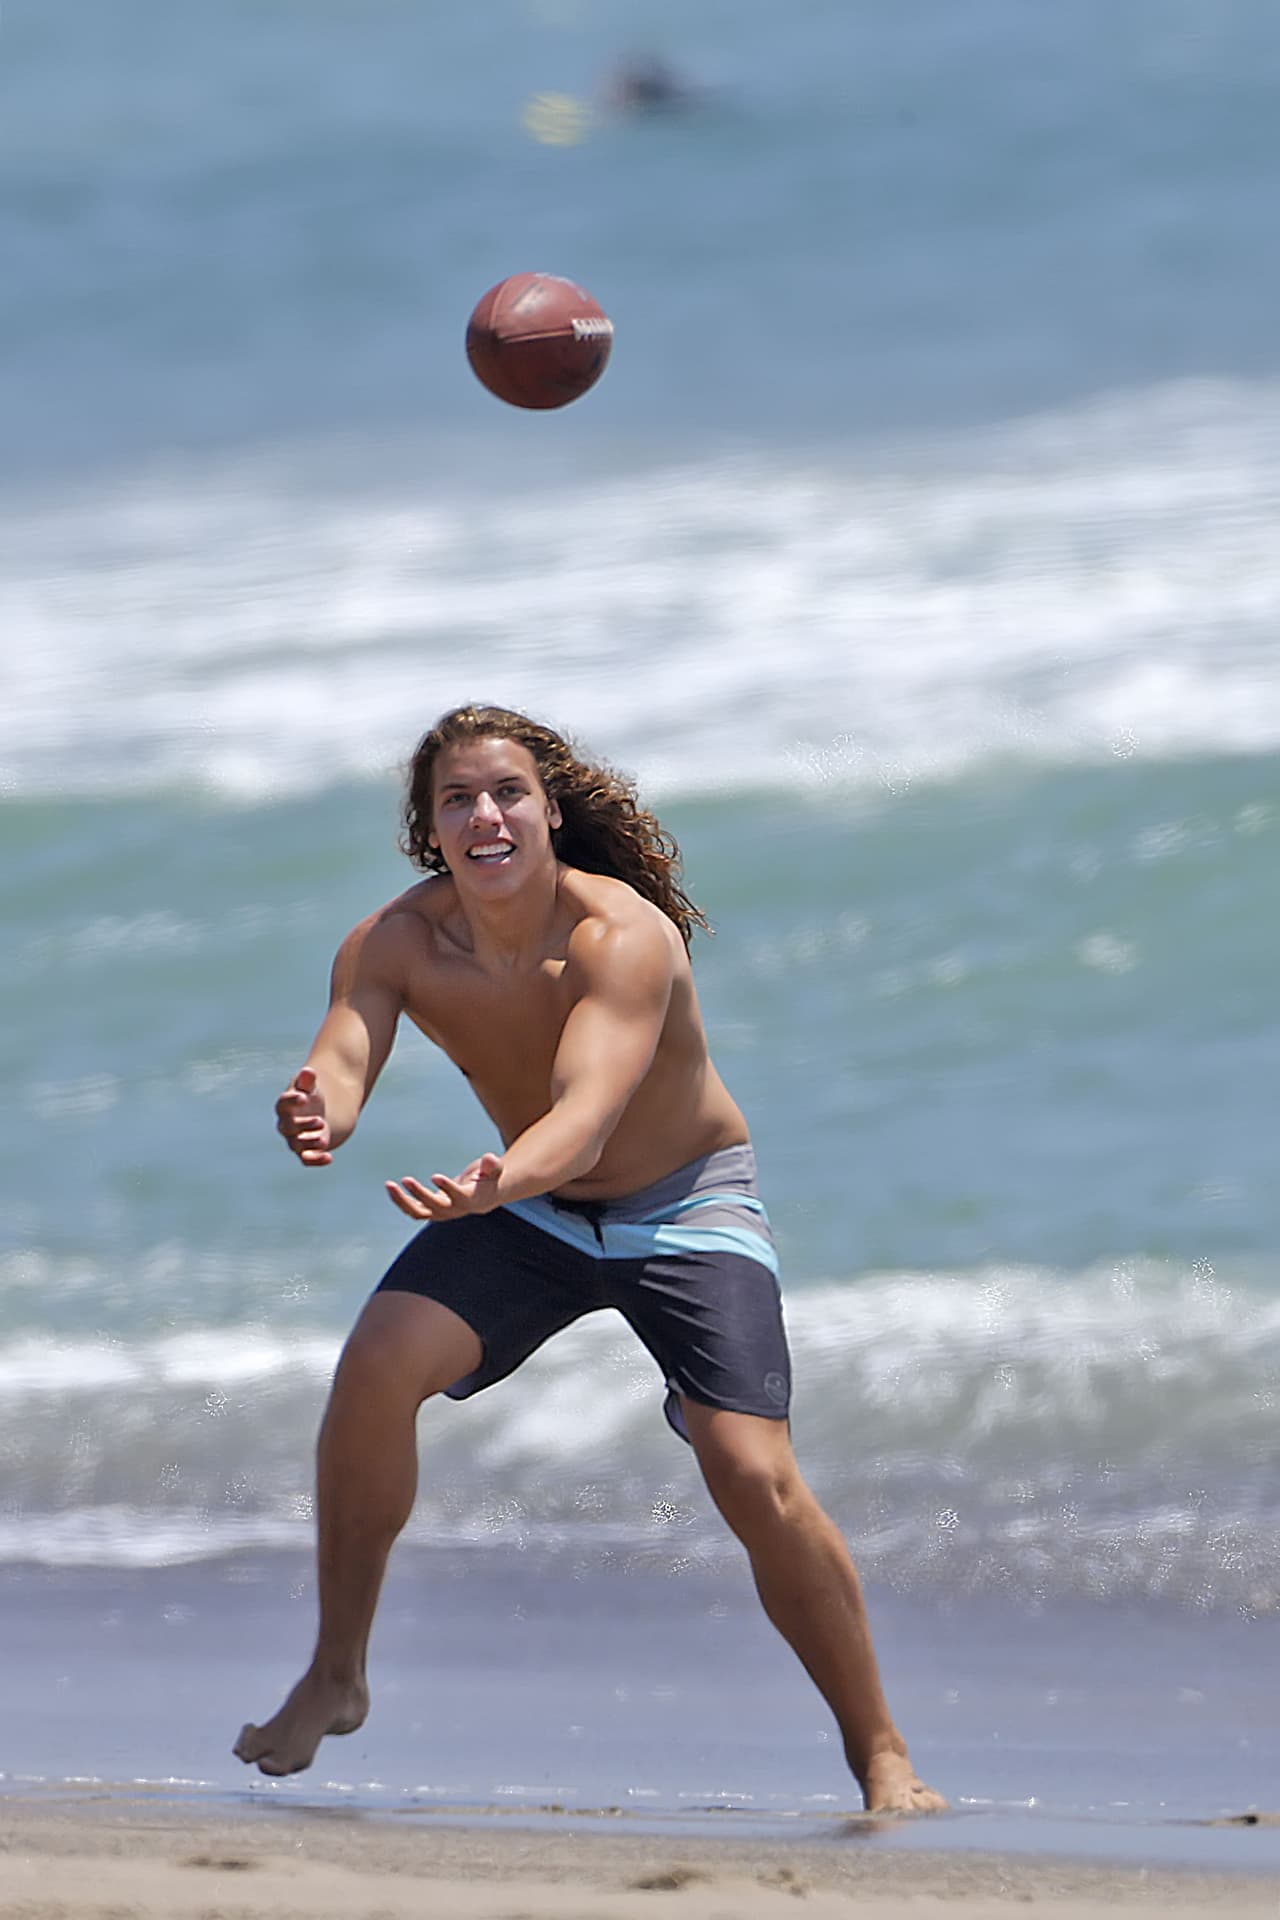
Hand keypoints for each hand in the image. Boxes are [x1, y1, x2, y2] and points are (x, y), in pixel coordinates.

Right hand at [275, 1066, 332, 1165]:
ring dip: (309, 1143)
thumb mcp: (311, 1087)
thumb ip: (308, 1081)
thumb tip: (308, 1071)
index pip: (283, 1104)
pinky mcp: (308, 1150)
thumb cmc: (313, 1096)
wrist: (323, 1111)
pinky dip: (316, 1160)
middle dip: (303, 1125)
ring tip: (324, 1140)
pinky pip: (307, 1159)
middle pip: (288, 1128)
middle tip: (320, 1120)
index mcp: (285, 1106)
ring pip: (297, 1145)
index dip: (291, 1101)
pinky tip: (329, 1158)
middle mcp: (287, 1124)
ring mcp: (296, 1138)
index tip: (304, 1097)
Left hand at [385, 1152, 503, 1222]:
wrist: (483, 1197)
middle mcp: (453, 1210)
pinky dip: (400, 1200)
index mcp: (470, 1200)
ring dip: (402, 1201)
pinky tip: (391, 1187)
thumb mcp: (495, 1170)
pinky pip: (412, 1209)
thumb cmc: (489, 1179)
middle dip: (419, 1194)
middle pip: (434, 1207)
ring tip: (389, 1185)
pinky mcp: (430, 1210)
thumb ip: (493, 1166)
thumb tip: (489, 1159)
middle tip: (406, 1179)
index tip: (435, 1176)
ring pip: (418, 1212)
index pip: (458, 1197)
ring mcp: (440, 1212)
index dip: (447, 1188)